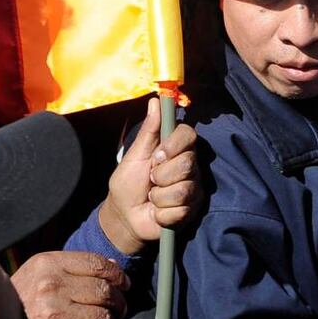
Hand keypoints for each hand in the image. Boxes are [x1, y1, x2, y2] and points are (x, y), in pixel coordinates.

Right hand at [10, 251, 129, 318]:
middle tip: (118, 308)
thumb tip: (112, 265)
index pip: (96, 263)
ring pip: (103, 316)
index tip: (123, 283)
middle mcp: (50, 285)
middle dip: (118, 302)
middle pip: (104, 290)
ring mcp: (54, 312)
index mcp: (46, 264)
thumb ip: (71, 268)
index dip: (117, 274)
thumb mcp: (40, 274)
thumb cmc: (22, 299)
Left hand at [98, 98, 200, 255]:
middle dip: (161, 175)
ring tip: (152, 197)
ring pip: (183, 189)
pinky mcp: (193, 209)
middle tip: (150, 179)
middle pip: (187, 163)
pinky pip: (180, 209)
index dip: (175, 144)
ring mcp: (192, 188)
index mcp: (174, 149)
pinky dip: (162, 212)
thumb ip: (148, 131)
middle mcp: (188, 166)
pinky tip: (157, 212)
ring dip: (159, 196)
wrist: (125, 217)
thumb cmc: (128, 183)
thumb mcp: (134, 156)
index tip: (157, 155)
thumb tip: (155, 101)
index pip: (189, 134)